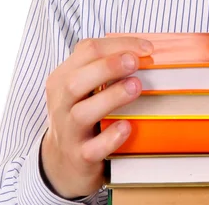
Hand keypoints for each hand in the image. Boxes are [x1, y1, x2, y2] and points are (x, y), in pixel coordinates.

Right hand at [40, 37, 153, 198]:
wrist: (63, 164)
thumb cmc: (84, 112)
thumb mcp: (86, 86)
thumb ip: (106, 67)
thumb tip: (146, 50)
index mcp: (63, 78)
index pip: (87, 51)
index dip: (118, 45)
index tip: (147, 48)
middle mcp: (61, 104)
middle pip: (75, 81)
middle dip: (107, 67)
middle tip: (135, 62)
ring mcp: (68, 132)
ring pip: (81, 113)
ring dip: (111, 97)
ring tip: (136, 87)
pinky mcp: (79, 158)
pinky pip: (92, 149)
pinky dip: (110, 137)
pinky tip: (127, 127)